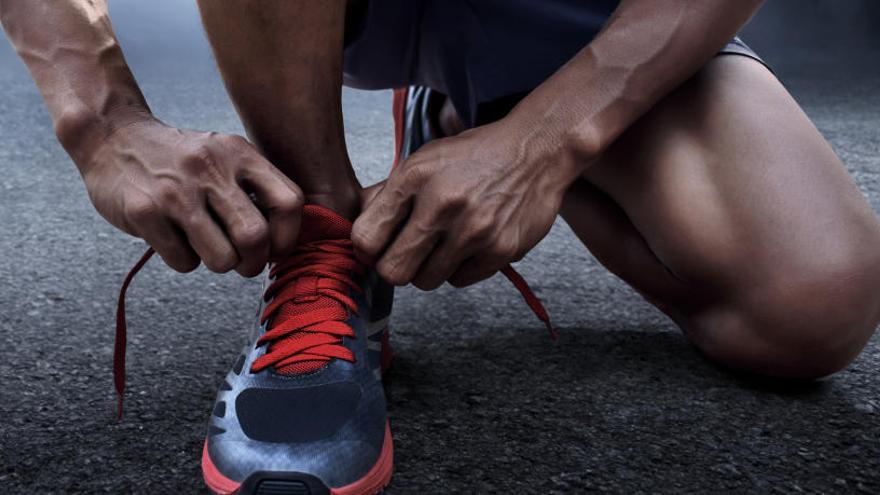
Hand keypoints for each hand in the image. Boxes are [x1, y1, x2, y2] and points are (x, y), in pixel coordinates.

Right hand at [80, 116, 302, 275]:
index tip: (274, 248)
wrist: (113, 136)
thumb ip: (255, 188)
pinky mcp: (145, 212)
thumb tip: (282, 241)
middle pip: (255, 237)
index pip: (289, 203)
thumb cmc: (182, 161)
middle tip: (243, 263)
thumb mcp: (224, 156)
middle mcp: (211, 169)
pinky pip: (184, 261)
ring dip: (219, 264)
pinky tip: (175, 238)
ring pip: (222, 259)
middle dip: (253, 262)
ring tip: (206, 247)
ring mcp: (177, 191)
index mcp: (239, 154)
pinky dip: (184, 260)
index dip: (288, 236)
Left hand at [352, 119, 575, 289]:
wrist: (536, 151)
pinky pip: (459, 281)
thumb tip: (356, 231)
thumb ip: (387, 194)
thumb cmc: (473, 156)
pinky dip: (460, 268)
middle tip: (409, 253)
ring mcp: (473, 230)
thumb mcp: (424, 160)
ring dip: (429, 269)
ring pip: (426, 281)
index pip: (366, 238)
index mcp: (414, 177)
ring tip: (444, 244)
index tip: (378, 245)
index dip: (368, 248)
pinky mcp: (500, 249)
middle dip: (396, 266)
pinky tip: (470, 243)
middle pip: (393, 271)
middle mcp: (442, 203)